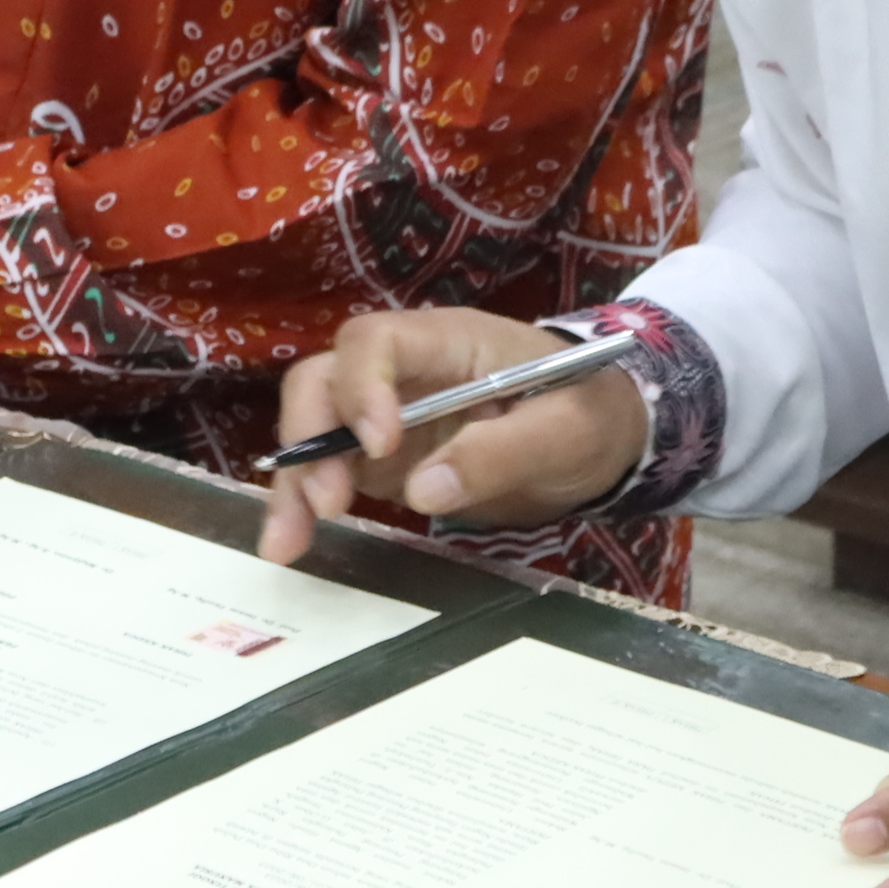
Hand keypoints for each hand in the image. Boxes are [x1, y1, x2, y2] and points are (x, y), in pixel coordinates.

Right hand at [255, 306, 642, 562]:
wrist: (602, 434)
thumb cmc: (590, 414)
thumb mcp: (566, 432)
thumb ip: (502, 452)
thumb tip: (424, 491)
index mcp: (448, 341)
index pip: (378, 342)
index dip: (363, 387)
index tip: (379, 446)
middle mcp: (402, 370)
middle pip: (325, 380)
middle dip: (311, 437)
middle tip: (329, 501)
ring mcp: (385, 414)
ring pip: (312, 428)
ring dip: (293, 481)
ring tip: (286, 542)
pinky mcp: (383, 459)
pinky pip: (327, 472)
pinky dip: (303, 505)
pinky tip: (289, 545)